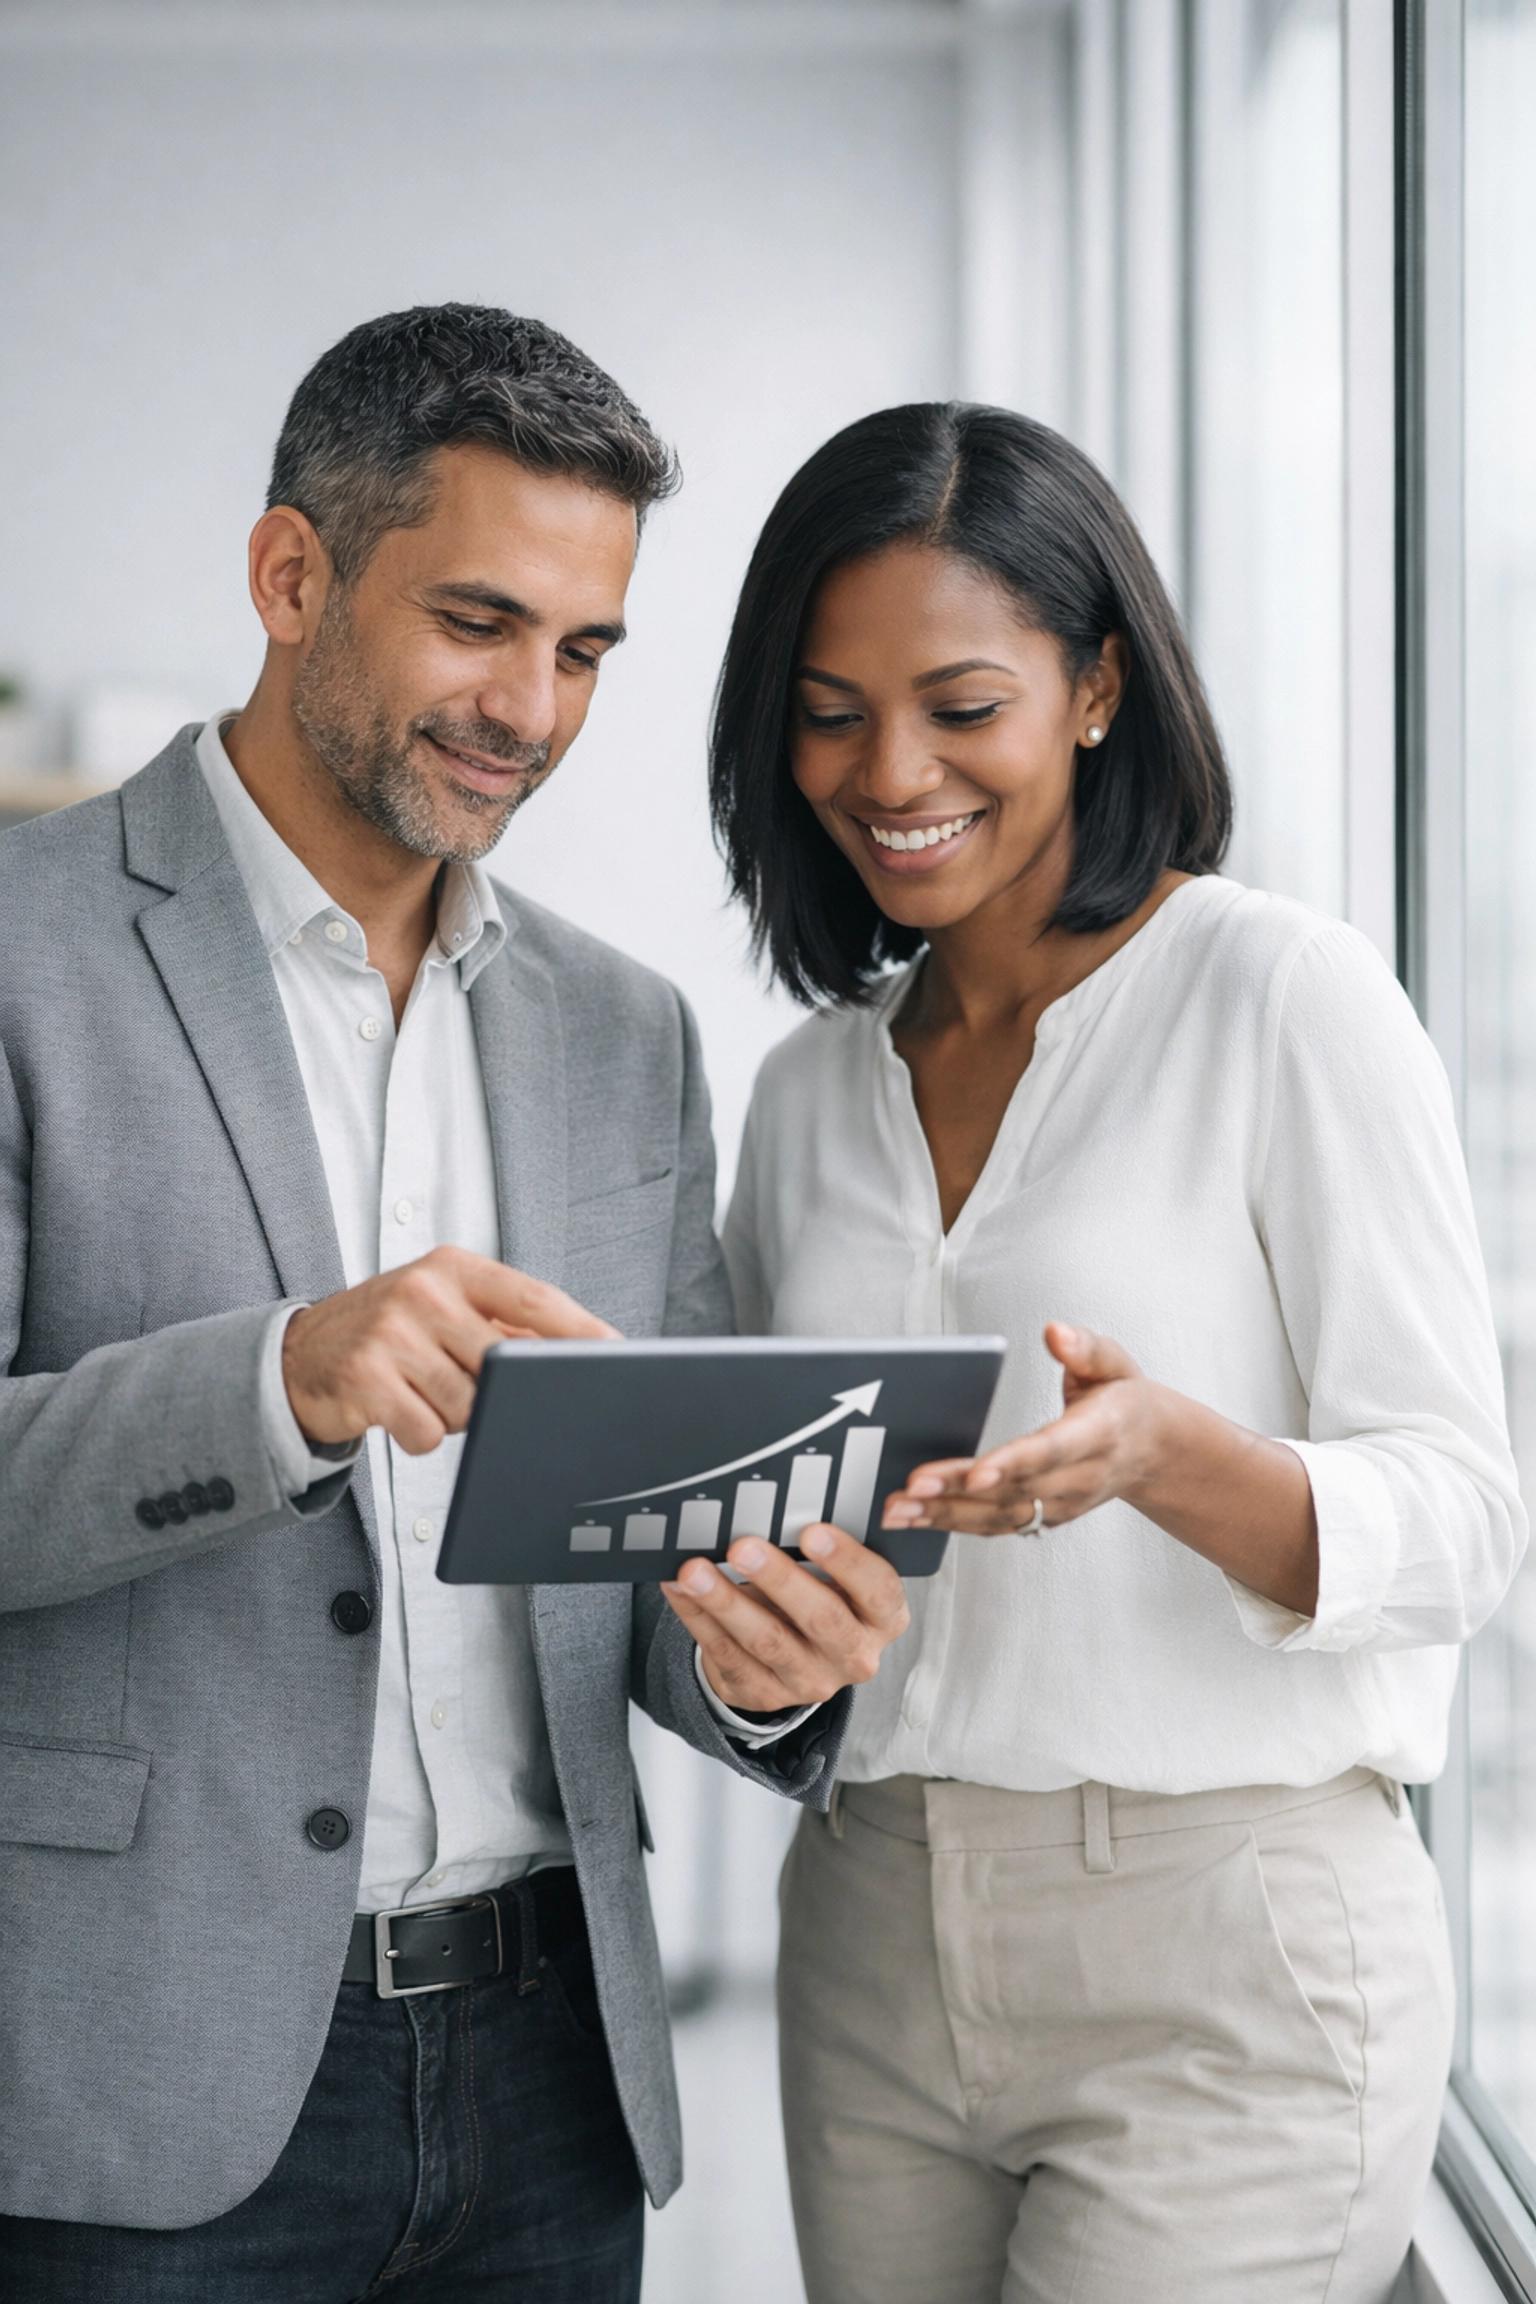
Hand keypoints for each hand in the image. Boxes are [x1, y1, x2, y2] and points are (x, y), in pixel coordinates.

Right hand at [283, 1245, 617, 1454]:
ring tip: (425, 1394)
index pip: (533, 1298)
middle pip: (503, 1362)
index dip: (581, 1329)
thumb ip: (502, 1324)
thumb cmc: (389, 1334)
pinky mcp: (365, 1379)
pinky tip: (399, 1413)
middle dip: (502, 1392)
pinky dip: (421, 1435)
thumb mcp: (442, 1308)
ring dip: (456, 1416)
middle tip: (478, 1389)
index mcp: (452, 1268)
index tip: (618, 1354)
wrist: (296, 1357)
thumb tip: (581, 1354)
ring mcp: (391, 1334)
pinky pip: (427, 1432)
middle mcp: (422, 1291)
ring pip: (467, 1404)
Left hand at [662, 1523, 910, 1712]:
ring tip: (695, 1570)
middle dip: (778, 1578)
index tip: (812, 1532)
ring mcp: (810, 1681)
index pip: (877, 1589)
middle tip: (743, 1546)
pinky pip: (728, 1655)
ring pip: (766, 1640)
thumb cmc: (822, 1597)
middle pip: (821, 1618)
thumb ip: (821, 1551)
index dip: (847, 1561)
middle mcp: (854, 1655)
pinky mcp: (766, 1694)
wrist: (797, 1658)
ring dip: (725, 1601)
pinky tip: (680, 1590)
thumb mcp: (837, 1577)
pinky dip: (698, 1618)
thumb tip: (774, 1513)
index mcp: (883, 1618)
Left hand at [883, 1321, 1319, 1616]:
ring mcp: (1060, 1505)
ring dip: (945, 1516)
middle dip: (959, 1492)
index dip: (1014, 1463)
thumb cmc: (1124, 1399)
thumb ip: (1086, 1347)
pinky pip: (996, 1526)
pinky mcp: (1042, 1517)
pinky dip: (952, 1524)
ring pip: (999, 1516)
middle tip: (910, 1488)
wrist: (1153, 1451)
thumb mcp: (1116, 1363)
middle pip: (1014, 1489)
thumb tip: (1055, 1332)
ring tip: (897, 1510)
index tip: (976, 1473)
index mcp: (1098, 1435)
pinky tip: (913, 1520)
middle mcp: (1078, 1478)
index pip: (1052, 1451)